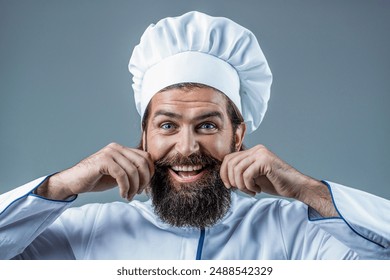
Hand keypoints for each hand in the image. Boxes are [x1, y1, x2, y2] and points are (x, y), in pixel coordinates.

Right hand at [37, 143, 153, 200]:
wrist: (73, 182)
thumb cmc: (96, 179)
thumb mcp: (119, 174)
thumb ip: (132, 172)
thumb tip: (149, 178)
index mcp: (122, 149)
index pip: (146, 157)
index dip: (150, 172)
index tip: (145, 187)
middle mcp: (117, 148)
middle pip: (143, 162)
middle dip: (144, 180)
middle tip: (138, 193)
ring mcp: (110, 153)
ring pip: (133, 170)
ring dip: (134, 187)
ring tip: (129, 196)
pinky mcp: (103, 161)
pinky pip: (122, 175)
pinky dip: (125, 187)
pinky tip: (123, 194)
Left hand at [220, 145, 337, 216]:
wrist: (296, 187)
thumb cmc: (276, 183)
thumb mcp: (254, 176)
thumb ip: (241, 172)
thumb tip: (224, 176)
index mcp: (253, 151)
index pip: (228, 158)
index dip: (224, 173)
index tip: (229, 186)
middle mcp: (256, 149)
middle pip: (230, 162)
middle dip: (230, 179)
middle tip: (240, 190)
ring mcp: (261, 154)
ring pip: (237, 170)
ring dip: (241, 185)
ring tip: (251, 191)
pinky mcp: (265, 161)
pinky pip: (247, 175)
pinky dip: (249, 186)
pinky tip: (257, 190)